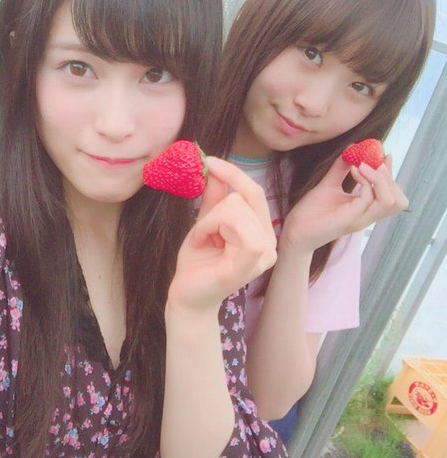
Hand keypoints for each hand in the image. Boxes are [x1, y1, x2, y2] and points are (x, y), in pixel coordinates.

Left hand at [167, 157, 276, 314]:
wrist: (187, 296)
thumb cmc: (197, 263)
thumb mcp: (206, 223)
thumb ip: (215, 197)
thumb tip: (215, 168)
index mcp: (262, 232)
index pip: (254, 192)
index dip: (234, 173)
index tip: (210, 161)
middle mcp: (269, 243)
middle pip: (245, 197)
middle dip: (214, 209)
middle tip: (201, 232)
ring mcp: (263, 255)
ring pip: (235, 208)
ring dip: (209, 221)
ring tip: (203, 241)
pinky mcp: (250, 263)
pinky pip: (237, 228)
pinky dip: (210, 228)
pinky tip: (203, 243)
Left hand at [281, 155, 407, 253]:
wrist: (294, 232)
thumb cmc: (310, 212)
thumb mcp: (328, 185)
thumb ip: (340, 169)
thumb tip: (351, 149)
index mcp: (365, 209)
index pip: (392, 194)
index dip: (391, 173)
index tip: (383, 154)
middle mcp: (367, 216)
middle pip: (399, 201)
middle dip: (390, 177)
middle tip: (372, 161)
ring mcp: (360, 219)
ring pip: (390, 201)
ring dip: (380, 179)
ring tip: (361, 165)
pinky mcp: (349, 219)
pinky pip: (368, 199)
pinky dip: (365, 182)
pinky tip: (353, 171)